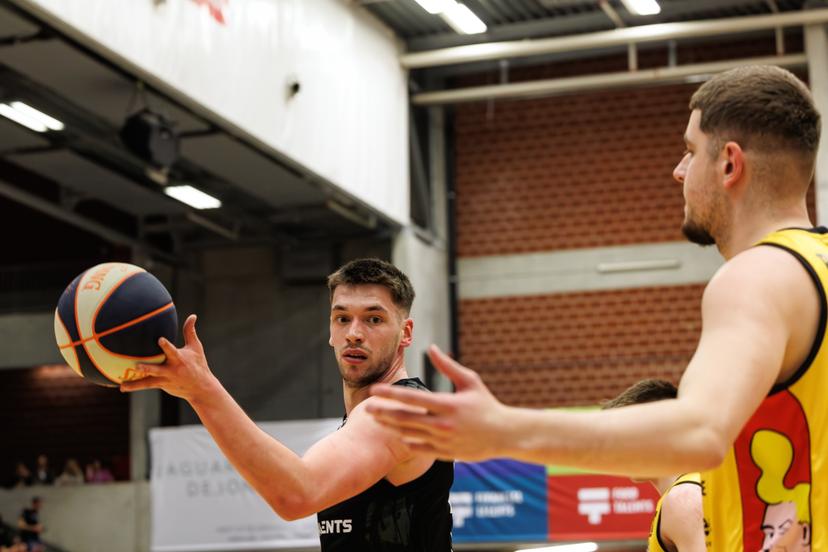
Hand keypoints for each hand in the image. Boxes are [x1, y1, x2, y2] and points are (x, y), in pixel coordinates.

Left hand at [120, 314, 218, 402]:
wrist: (201, 388)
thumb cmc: (199, 364)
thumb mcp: (196, 348)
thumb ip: (190, 332)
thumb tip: (193, 315)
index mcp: (179, 359)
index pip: (172, 351)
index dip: (166, 346)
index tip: (160, 339)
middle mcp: (171, 370)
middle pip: (158, 369)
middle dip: (148, 368)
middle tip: (137, 365)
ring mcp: (165, 379)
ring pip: (149, 381)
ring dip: (136, 383)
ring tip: (123, 384)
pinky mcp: (162, 385)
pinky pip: (146, 385)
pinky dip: (135, 386)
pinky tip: (122, 387)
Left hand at [367, 345, 509, 461]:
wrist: (504, 434)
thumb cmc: (486, 404)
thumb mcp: (470, 381)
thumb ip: (447, 366)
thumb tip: (431, 347)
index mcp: (447, 404)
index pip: (411, 398)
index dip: (390, 393)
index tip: (374, 389)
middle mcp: (442, 424)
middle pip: (404, 418)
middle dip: (382, 412)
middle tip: (366, 407)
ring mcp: (442, 441)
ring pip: (408, 434)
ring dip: (390, 426)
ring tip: (376, 419)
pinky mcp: (444, 453)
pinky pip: (418, 448)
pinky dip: (405, 441)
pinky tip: (395, 434)